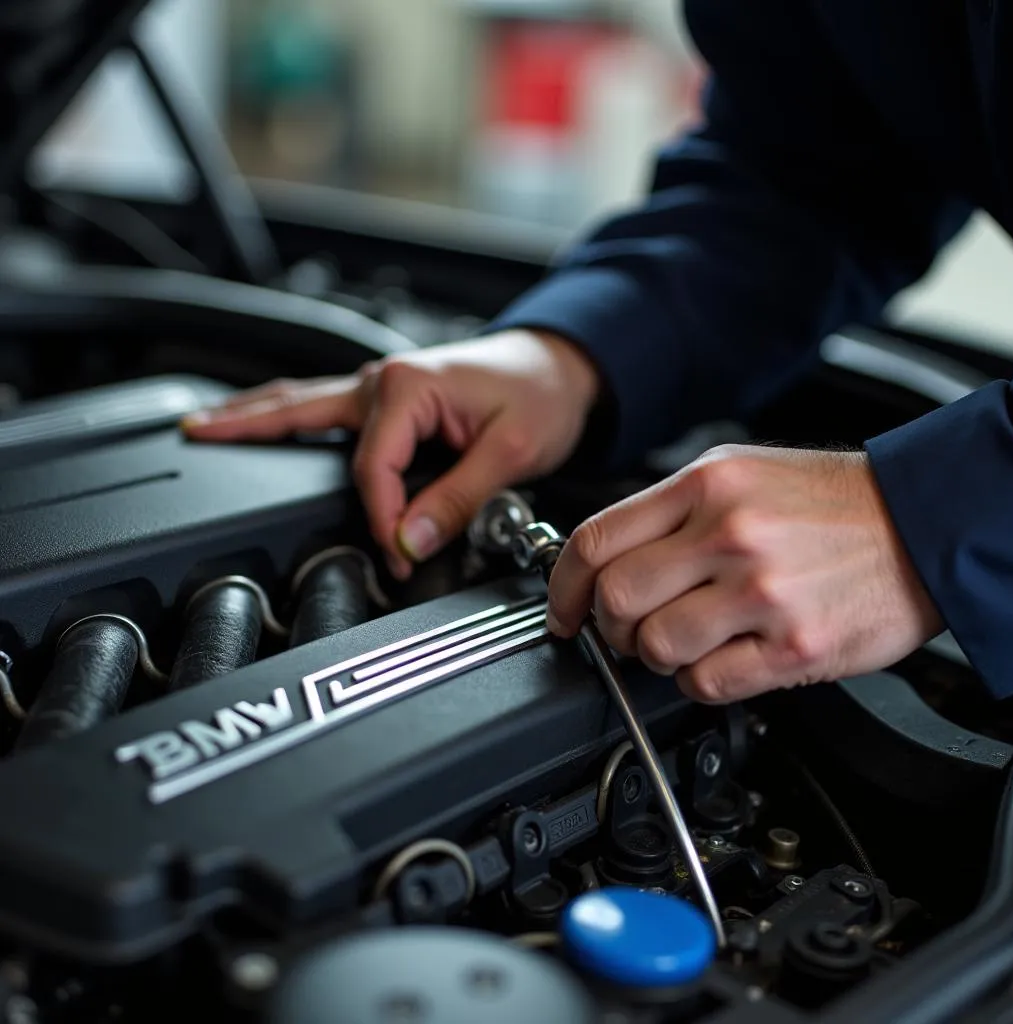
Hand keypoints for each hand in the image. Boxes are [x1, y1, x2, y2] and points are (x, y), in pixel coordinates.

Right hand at [181, 330, 599, 577]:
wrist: (562, 366)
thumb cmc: (541, 394)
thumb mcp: (510, 452)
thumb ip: (456, 500)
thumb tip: (411, 540)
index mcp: (406, 388)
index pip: (371, 470)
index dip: (382, 520)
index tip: (399, 555)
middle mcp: (382, 382)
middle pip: (301, 413)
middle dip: (249, 429)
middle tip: (196, 437)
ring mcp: (379, 386)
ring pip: (301, 401)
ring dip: (254, 414)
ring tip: (205, 423)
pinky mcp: (387, 397)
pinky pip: (323, 405)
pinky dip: (286, 412)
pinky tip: (265, 420)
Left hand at [546, 445, 941, 701]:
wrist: (926, 522)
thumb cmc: (831, 502)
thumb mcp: (740, 472)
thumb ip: (670, 511)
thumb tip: (606, 560)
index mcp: (706, 484)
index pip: (595, 540)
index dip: (563, 586)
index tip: (564, 610)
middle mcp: (729, 533)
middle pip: (616, 599)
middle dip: (610, 627)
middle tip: (627, 630)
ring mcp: (762, 591)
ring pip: (655, 647)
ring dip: (657, 656)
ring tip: (686, 641)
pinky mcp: (794, 645)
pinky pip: (706, 683)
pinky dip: (701, 680)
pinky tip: (723, 658)